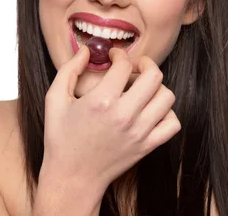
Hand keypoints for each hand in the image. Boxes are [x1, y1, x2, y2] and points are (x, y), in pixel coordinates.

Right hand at [40, 46, 180, 191]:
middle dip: (146, 64)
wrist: (72, 178)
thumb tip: (88, 50)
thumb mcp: (55, 99)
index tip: (115, 58)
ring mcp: (139, 132)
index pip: (124, 65)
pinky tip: (151, 111)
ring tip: (143, 90)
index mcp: (101, 101)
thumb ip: (70, 69)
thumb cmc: (61, 138)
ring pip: (167, 96)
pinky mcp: (147, 146)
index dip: (120, 55)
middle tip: (136, 68)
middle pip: (154, 76)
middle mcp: (124, 115)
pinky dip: (166, 113)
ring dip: (157, 88)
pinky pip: (172, 123)